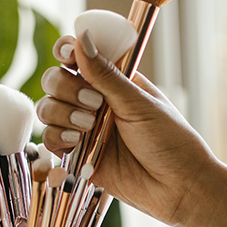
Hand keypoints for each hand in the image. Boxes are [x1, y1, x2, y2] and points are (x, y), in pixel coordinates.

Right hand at [36, 33, 219, 226]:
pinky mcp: (78, 155)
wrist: (177, 188)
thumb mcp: (139, 104)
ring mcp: (84, 128)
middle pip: (56, 80)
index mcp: (114, 80)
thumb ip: (106, 75)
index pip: (80, 55)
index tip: (67, 56)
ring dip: (61, 114)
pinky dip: (56, 139)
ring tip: (87, 128)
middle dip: (66, 89)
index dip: (66, 51)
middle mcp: (95, 101)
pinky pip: (50, 140)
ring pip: (48, 108)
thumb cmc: (170, 141)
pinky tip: (76, 143)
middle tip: (93, 104)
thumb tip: (82, 38)